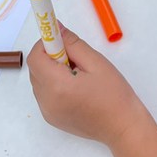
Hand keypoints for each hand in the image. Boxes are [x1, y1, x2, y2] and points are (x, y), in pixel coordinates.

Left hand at [27, 25, 144, 145]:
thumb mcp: (96, 62)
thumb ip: (74, 44)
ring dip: (51, 71)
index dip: (44, 44)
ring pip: (38, 81)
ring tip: (77, 74)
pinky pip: (44, 94)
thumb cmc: (114, 94)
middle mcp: (47, 101)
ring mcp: (47, 112)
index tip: (60, 39)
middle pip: (35, 70)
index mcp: (57, 86)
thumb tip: (57, 29)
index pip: (36, 58)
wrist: (122, 127)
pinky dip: (53, 84)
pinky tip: (75, 87)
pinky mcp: (51, 118)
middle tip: (73, 56)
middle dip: (49, 57)